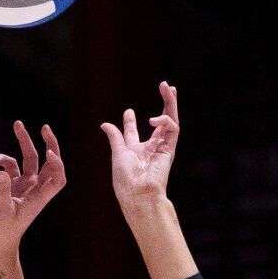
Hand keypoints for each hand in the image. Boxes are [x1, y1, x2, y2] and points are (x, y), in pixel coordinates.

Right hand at [0, 121, 66, 253]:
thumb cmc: (4, 230)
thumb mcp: (2, 210)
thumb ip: (2, 190)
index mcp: (40, 197)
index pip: (58, 178)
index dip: (57, 164)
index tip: (48, 153)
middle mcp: (36, 189)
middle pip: (48, 162)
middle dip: (48, 143)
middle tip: (44, 127)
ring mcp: (26, 186)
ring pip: (29, 159)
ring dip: (24, 142)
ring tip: (17, 124)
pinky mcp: (13, 185)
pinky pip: (12, 166)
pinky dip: (3, 160)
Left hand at [101, 81, 179, 212]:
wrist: (138, 193)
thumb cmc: (126, 179)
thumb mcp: (118, 153)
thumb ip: (115, 137)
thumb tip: (105, 124)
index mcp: (136, 150)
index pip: (134, 132)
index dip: (130, 121)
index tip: (128, 112)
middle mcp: (151, 147)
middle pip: (160, 121)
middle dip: (164, 103)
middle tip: (165, 86)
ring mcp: (162, 147)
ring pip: (171, 120)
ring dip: (170, 103)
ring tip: (168, 87)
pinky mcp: (169, 149)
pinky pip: (172, 129)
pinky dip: (165, 121)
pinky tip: (154, 119)